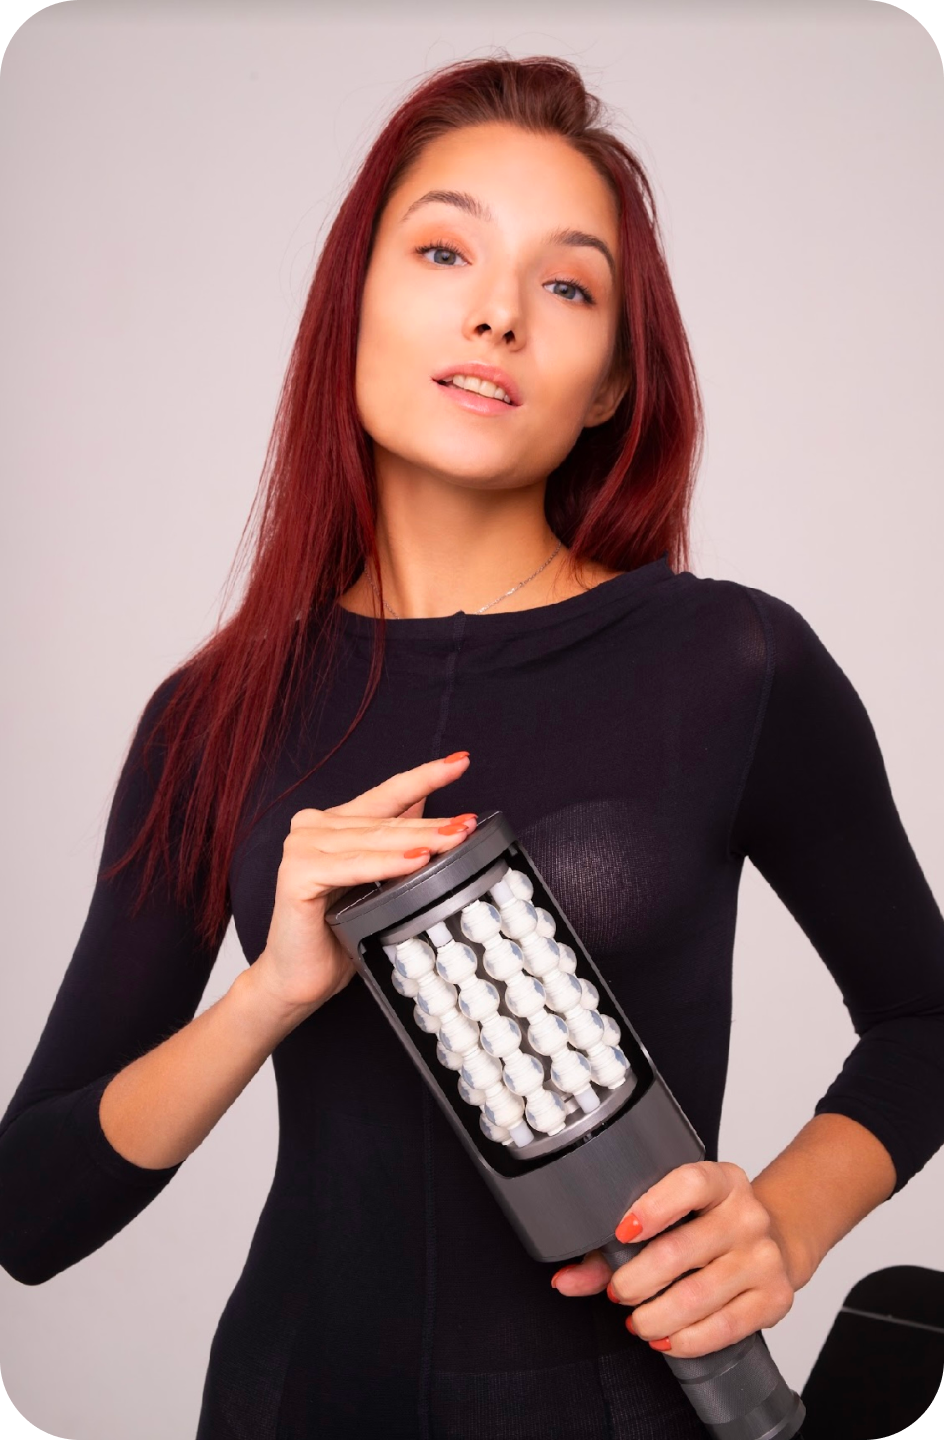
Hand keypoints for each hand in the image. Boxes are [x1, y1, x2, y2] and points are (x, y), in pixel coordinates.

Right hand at [251, 753, 475, 1018]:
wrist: (298, 980)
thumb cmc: (336, 935)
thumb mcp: (378, 883)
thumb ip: (394, 842)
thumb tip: (431, 808)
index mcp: (333, 823)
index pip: (387, 794)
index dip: (425, 777)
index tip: (460, 761)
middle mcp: (313, 827)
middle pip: (385, 821)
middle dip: (432, 822)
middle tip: (469, 823)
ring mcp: (301, 847)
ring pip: (373, 841)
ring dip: (418, 840)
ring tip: (454, 839)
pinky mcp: (296, 874)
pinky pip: (352, 867)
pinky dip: (386, 865)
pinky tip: (416, 862)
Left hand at [550, 1160, 795, 1357]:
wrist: (775, 1242)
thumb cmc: (707, 1226)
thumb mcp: (668, 1217)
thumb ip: (610, 1248)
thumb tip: (564, 1281)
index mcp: (721, 1180)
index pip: (690, 1184)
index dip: (653, 1207)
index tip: (621, 1231)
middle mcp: (747, 1214)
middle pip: (682, 1249)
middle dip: (637, 1280)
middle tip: (619, 1293)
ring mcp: (764, 1256)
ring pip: (700, 1295)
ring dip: (657, 1317)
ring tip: (638, 1321)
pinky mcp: (775, 1297)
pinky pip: (726, 1327)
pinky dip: (688, 1339)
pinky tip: (666, 1339)